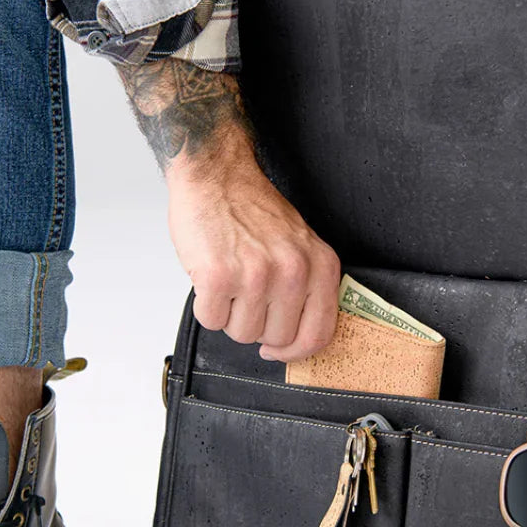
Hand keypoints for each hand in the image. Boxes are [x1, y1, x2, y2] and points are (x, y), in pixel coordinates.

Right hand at [165, 130, 341, 362]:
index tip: (278, 349)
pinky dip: (206, 304)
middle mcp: (294, 272)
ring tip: (230, 280)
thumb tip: (297, 337)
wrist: (216, 175)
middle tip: (246, 295)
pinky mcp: (220, 277)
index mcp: (320, 266)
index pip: (318, 334)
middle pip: (276, 338)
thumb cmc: (253, 210)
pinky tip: (211, 277)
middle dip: (256, 325)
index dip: (295, 351)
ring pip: (242, 333)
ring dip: (230, 314)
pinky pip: (211, 320)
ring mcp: (257, 275)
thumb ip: (308, 287)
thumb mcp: (301, 245)